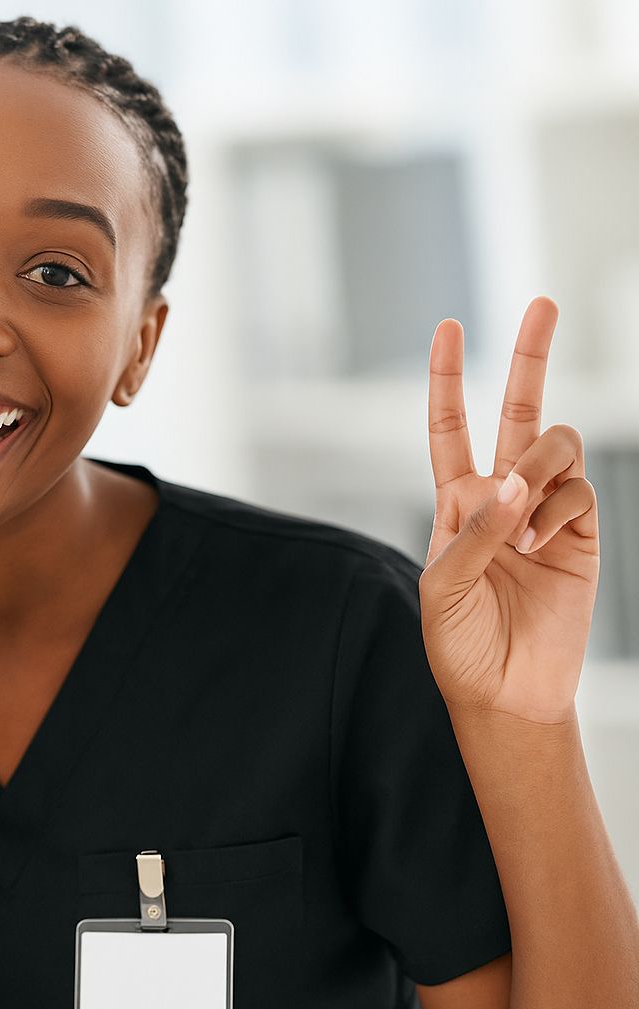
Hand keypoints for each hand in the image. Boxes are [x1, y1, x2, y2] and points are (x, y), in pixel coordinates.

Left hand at [420, 297, 599, 724]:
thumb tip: (510, 482)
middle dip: (530, 355)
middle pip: (517, 410)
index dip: (448, 378)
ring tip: (522, 526)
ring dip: (536, 470)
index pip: (449, 427)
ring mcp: (545, 511)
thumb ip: (470, 531)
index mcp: (455, 501)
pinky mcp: (583, 533)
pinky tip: (540, 546)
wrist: (505, 690)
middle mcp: (501, 495)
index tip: (448, 328)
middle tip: (543, 303)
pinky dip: (556, 511)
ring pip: (553, 446)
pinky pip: (578, 491)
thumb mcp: (441, 586)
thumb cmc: (459, 641)